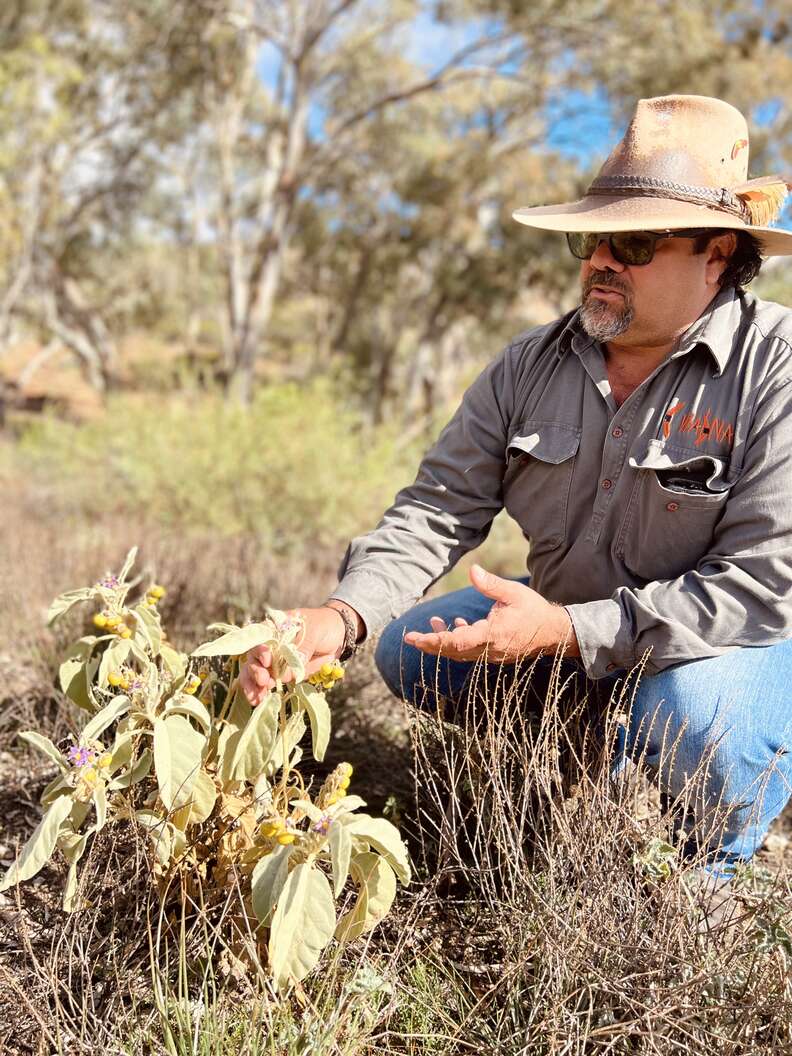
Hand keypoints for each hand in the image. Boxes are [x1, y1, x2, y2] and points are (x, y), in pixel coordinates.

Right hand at [240, 606, 346, 705]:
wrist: (338, 635)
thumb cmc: (323, 625)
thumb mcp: (314, 632)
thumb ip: (301, 650)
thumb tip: (288, 673)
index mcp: (274, 629)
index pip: (259, 639)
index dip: (259, 651)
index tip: (267, 661)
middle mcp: (269, 645)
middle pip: (253, 658)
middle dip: (255, 671)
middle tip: (263, 681)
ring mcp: (275, 661)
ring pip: (256, 673)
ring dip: (254, 686)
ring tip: (256, 697)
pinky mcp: (283, 674)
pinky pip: (269, 684)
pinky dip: (261, 692)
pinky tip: (258, 700)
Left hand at [403, 564, 578, 661]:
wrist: (554, 633)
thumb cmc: (534, 610)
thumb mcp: (513, 593)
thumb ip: (491, 584)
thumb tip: (472, 570)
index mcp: (493, 635)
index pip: (456, 641)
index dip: (433, 640)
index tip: (413, 638)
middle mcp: (489, 649)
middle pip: (452, 651)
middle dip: (430, 644)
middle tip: (411, 637)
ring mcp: (491, 654)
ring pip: (460, 652)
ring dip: (443, 640)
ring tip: (433, 622)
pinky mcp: (493, 654)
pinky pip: (470, 650)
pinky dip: (458, 640)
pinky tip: (456, 625)